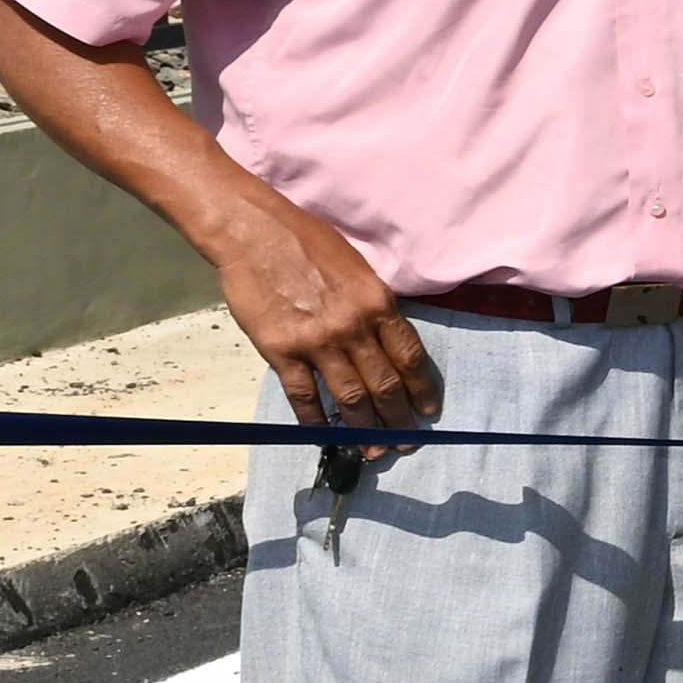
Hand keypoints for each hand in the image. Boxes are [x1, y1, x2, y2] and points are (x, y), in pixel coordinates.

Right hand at [222, 197, 437, 431]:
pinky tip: (325, 434)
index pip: (411, 357)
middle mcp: (354, 327)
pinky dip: (316, 419)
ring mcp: (317, 341)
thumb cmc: (307, 242)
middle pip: (385, 385)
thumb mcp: (358, 268)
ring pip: (350, 397)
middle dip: (399, 418)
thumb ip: (375, 306)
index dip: (423, 390)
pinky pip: (304, 395)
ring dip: (365, 428)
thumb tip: (389, 342)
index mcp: (378, 303)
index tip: (429, 411)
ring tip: (373, 450)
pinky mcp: (281, 351)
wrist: (254, 233)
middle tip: (406, 442)